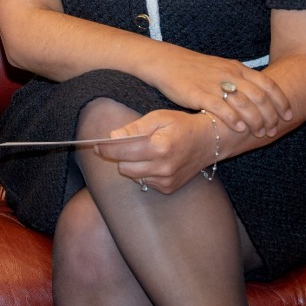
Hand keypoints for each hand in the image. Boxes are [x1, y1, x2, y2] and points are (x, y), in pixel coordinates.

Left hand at [99, 109, 219, 192]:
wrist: (209, 141)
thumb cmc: (181, 125)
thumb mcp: (158, 118)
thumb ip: (134, 128)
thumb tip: (112, 137)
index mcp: (159, 147)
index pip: (123, 151)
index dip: (106, 148)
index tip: (96, 145)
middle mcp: (163, 167)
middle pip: (124, 168)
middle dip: (119, 156)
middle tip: (123, 145)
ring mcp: (167, 180)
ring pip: (133, 177)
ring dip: (132, 165)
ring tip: (143, 152)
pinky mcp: (169, 188)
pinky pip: (145, 182)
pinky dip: (144, 172)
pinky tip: (154, 161)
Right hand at [151, 51, 291, 136]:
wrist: (166, 62)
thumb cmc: (194, 68)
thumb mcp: (222, 68)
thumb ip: (240, 79)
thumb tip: (259, 96)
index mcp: (237, 68)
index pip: (268, 84)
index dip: (281, 101)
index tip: (289, 116)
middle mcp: (229, 75)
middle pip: (259, 97)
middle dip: (270, 116)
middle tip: (273, 130)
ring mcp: (214, 84)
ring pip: (243, 103)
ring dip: (255, 121)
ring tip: (259, 133)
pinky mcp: (198, 93)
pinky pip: (220, 107)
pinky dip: (233, 119)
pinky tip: (239, 128)